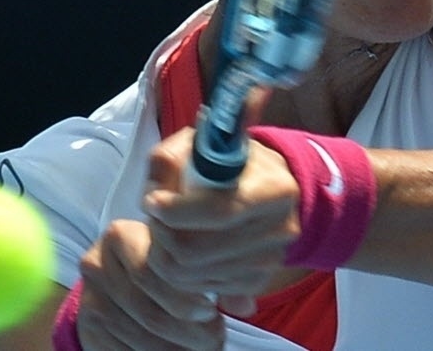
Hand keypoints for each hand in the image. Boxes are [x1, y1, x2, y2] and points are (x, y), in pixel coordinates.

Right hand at [77, 218, 223, 349]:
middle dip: (187, 330)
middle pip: (146, 309)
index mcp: (120, 235)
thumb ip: (212, 274)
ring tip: (203, 346)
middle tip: (215, 337)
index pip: (151, 271)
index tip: (212, 312)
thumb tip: (246, 304)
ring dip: (175, 348)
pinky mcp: (87, 327)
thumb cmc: (162, 265)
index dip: (185, 298)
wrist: (121, 278)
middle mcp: (96, 263)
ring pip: (138, 335)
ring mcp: (89, 297)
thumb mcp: (180, 257)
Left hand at [143, 127, 301, 314]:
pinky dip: (181, 273)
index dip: (175, 210)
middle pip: (196, 251)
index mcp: (274, 188)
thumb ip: (169, 160)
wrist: (265, 187)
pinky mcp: (256, 283)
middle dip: (161, 236)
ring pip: (190, 275)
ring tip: (165, 230)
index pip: (218, 211)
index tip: (152, 201)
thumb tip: (154, 199)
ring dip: (165, 255)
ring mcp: (270, 260)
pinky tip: (184, 248)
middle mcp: (280, 228)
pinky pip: (200, 289)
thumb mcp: (198, 144)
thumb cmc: (226, 163)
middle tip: (154, 218)